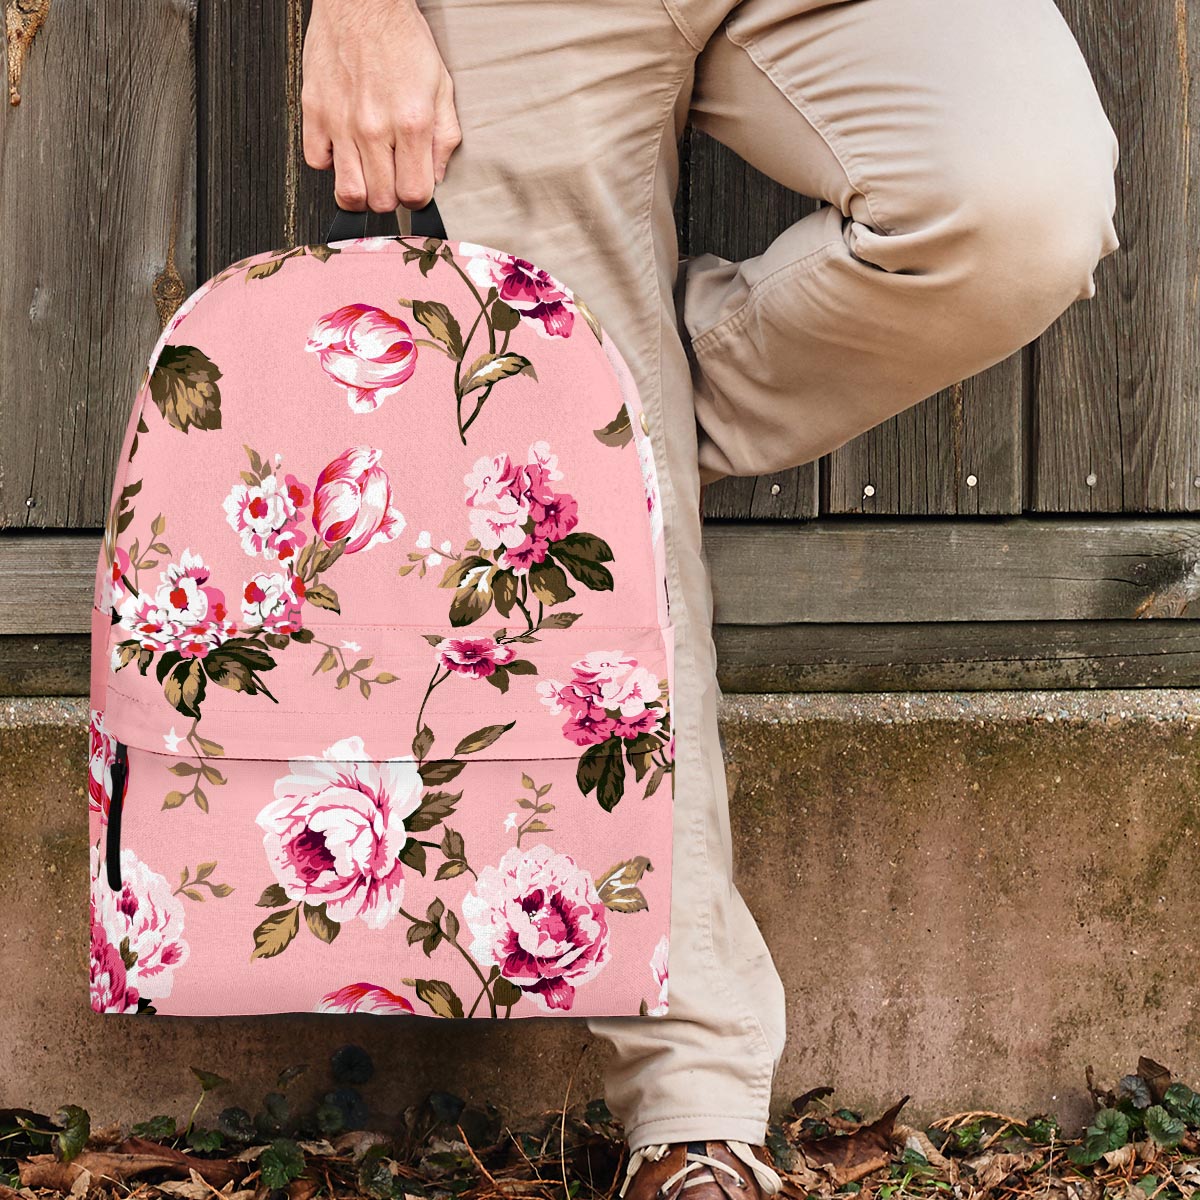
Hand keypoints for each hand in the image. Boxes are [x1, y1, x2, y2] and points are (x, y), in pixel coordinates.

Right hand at [302, 0, 461, 211]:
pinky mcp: (314, 111)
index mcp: (411, 123)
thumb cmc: (401, 39)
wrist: (362, 1)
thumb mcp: (441, 87)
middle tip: (391, 178)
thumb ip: (444, 137)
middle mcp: (374, 127)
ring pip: (348, 192)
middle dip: (390, 197)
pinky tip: (343, 149)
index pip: (414, 194)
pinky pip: (316, 162)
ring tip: (368, 176)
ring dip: (361, 192)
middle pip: (381, 201)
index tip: (414, 187)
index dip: (417, 198)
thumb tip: (437, 176)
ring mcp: (341, 122)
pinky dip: (330, 163)